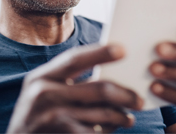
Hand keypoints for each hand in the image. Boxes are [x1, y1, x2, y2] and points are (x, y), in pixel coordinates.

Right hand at [6, 44, 142, 133]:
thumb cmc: (36, 115)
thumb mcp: (42, 92)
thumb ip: (66, 80)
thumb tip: (109, 72)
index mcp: (41, 77)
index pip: (75, 58)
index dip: (101, 52)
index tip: (123, 49)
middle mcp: (44, 94)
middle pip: (99, 89)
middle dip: (125, 94)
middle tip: (139, 99)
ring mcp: (53, 118)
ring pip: (103, 113)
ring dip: (121, 116)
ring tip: (128, 117)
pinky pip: (98, 133)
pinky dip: (110, 131)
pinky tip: (113, 129)